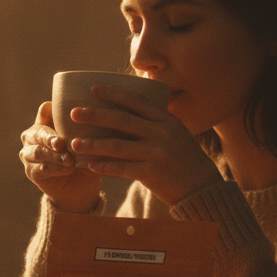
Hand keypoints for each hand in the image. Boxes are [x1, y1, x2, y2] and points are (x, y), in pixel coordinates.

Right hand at [18, 101, 102, 213]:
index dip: (53, 111)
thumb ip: (88, 130)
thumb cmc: (85, 157)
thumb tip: (101, 118)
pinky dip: (56, 168)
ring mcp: (29, 153)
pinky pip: (41, 168)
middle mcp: (33, 135)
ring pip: (38, 152)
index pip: (44, 110)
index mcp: (46, 121)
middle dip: (49, 137)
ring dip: (55, 156)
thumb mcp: (89, 142)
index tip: (70, 115)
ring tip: (70, 160)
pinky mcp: (31, 171)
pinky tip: (68, 169)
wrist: (80, 187)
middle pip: (37, 131)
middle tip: (61, 143)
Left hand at [67, 84, 222, 206]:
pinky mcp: (152, 174)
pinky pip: (122, 169)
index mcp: (167, 120)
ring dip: (93, 144)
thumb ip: (155, 122)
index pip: (136, 101)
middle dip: (95, 115)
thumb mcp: (176, 133)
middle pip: (122, 120)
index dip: (114, 93)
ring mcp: (157, 153)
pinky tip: (89, 165)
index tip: (93, 89)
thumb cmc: (184, 158)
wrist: (202, 188)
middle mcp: (162, 133)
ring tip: (74, 143)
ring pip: (117, 146)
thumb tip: (128, 108)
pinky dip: (104, 167)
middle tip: (74, 113)